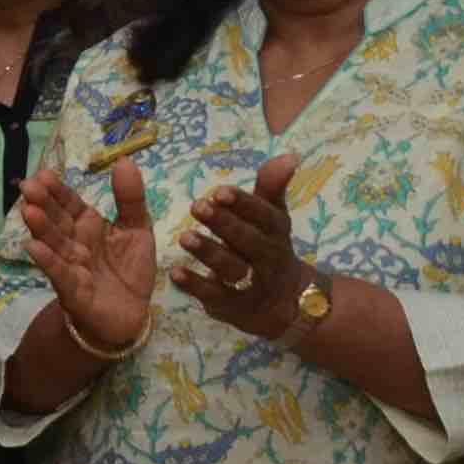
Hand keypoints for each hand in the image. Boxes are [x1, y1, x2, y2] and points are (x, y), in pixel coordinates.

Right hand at [18, 157, 157, 353]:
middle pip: (57, 221)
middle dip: (43, 204)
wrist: (131, 315)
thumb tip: (124, 160)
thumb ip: (130, 198)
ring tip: (29, 211)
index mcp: (88, 226)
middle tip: (28, 186)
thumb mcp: (137, 229)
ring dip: (40, 229)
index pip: (69, 204)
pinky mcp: (73, 290)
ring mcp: (70, 266)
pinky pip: (58, 273)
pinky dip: (47, 261)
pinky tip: (34, 247)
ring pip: (54, 244)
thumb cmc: (129, 270)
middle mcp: (74, 244)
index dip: (58, 191)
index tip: (44, 174)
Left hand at [173, 153, 313, 340]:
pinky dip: (196, 285)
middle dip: (225, 224)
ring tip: (184, 236)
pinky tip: (174, 272)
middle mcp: (270, 259)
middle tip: (197, 206)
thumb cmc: (268, 248)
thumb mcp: (272, 218)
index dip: (245, 204)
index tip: (219, 190)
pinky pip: (216, 297)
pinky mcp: (235, 308)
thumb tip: (288, 155)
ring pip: (233, 269)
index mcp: (276, 233)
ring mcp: (254, 286)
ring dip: (209, 253)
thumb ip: (271, 189)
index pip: (266, 216)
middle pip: (250, 241)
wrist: (286, 304)